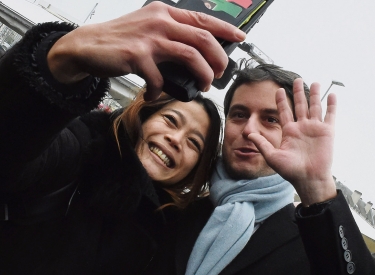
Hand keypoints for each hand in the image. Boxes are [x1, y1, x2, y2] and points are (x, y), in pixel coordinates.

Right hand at [47, 1, 245, 99]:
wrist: (88, 46)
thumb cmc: (119, 40)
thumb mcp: (147, 28)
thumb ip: (169, 34)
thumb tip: (193, 53)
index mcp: (165, 13)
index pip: (203, 18)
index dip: (225, 29)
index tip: (240, 39)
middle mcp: (160, 21)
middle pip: (202, 38)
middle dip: (218, 58)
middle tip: (220, 74)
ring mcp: (149, 37)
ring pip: (190, 55)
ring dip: (202, 74)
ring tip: (203, 86)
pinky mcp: (137, 55)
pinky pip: (159, 78)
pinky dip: (161, 90)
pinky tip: (155, 93)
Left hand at [248, 78, 336, 205]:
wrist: (307, 179)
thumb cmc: (290, 170)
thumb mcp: (272, 155)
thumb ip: (261, 143)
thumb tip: (248, 133)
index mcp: (289, 131)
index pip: (284, 111)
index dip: (281, 101)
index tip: (278, 90)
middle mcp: (301, 127)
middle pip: (300, 105)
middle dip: (298, 92)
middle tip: (297, 79)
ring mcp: (314, 128)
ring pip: (314, 107)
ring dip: (314, 94)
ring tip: (314, 82)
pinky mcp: (327, 132)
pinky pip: (330, 116)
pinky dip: (331, 105)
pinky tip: (332, 94)